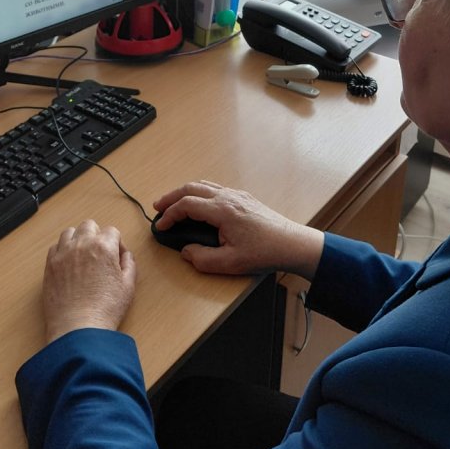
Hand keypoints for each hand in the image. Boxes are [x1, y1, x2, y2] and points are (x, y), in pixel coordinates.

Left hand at [42, 220, 136, 343]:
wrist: (78, 328)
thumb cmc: (105, 309)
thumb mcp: (128, 286)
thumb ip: (129, 264)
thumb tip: (125, 255)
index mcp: (103, 246)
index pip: (111, 231)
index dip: (117, 243)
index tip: (116, 256)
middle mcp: (81, 244)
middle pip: (89, 225)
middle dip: (97, 235)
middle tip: (100, 254)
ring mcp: (63, 254)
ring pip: (69, 232)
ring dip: (78, 239)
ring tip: (83, 256)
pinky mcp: (50, 265)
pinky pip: (55, 247)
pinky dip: (62, 250)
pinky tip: (69, 264)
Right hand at [153, 181, 323, 279]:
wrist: (291, 243)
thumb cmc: (264, 252)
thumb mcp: (230, 263)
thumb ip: (202, 259)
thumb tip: (186, 251)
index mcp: (222, 210)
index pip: (187, 205)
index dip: (169, 215)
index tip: (160, 226)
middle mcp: (227, 197)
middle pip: (191, 188)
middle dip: (171, 197)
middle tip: (158, 207)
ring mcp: (236, 195)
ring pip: (203, 185)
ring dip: (185, 192)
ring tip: (173, 203)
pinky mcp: (243, 198)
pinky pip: (215, 188)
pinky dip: (199, 192)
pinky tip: (198, 203)